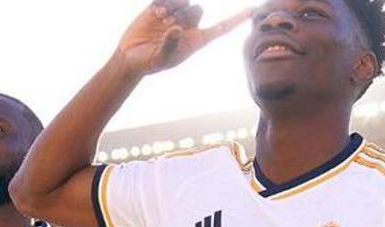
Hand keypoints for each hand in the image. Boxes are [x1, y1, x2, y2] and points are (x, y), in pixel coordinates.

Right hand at [117, 1, 251, 74]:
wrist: (129, 57)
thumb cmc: (149, 63)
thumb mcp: (161, 59)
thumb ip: (170, 45)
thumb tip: (177, 28)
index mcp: (195, 40)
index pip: (221, 28)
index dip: (237, 19)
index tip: (254, 10)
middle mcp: (188, 26)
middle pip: (197, 9)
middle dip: (184, 13)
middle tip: (167, 22)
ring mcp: (174, 15)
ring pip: (184, 2)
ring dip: (173, 6)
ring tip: (159, 18)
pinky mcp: (160, 8)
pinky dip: (164, 1)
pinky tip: (155, 11)